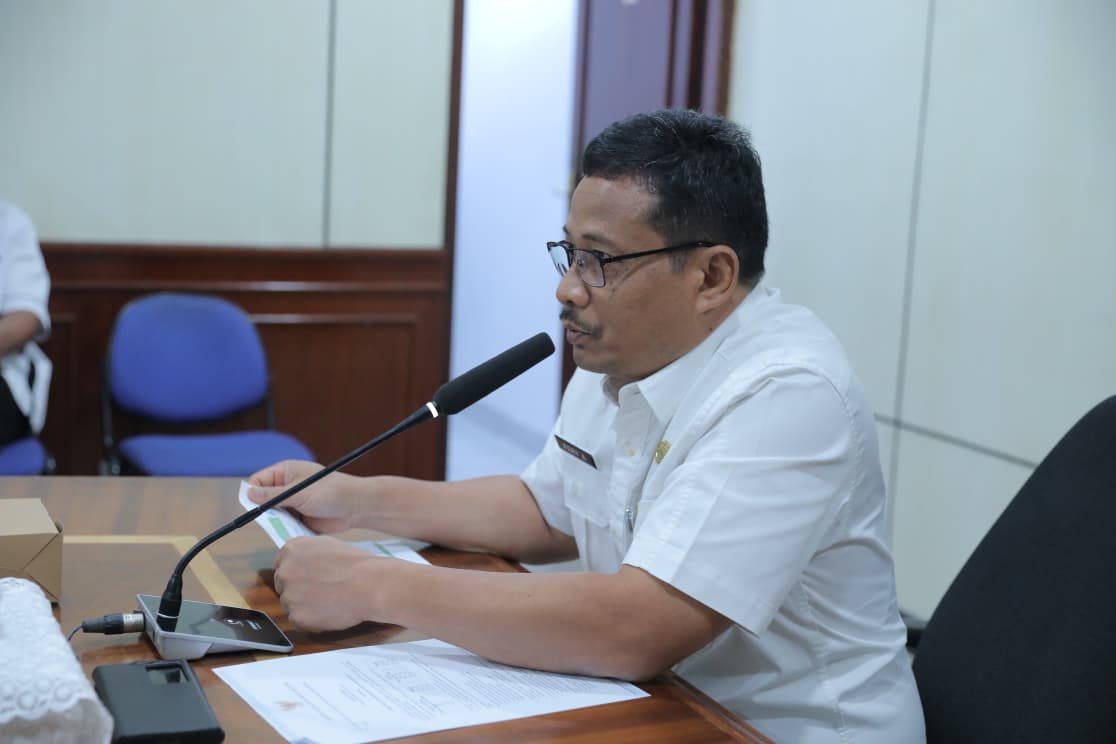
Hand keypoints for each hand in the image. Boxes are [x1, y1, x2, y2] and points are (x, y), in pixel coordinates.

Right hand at [247, 459, 360, 533]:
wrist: (355, 507)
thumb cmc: (330, 492)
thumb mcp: (299, 492)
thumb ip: (274, 495)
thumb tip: (249, 493)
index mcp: (285, 472)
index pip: (257, 481)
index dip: (253, 493)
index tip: (256, 506)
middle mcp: (286, 486)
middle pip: (262, 499)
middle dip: (266, 510)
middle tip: (277, 516)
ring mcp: (292, 502)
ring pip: (272, 514)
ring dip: (278, 520)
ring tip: (292, 521)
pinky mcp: (299, 517)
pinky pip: (284, 524)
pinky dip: (286, 528)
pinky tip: (296, 529)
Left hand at [272, 536, 388, 630]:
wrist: (369, 584)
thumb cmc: (357, 565)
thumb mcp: (328, 545)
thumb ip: (308, 552)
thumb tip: (303, 560)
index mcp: (292, 550)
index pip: (282, 565)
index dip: (298, 574)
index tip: (309, 579)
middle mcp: (285, 571)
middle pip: (283, 586)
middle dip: (298, 590)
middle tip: (321, 592)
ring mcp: (289, 595)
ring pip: (290, 605)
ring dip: (305, 606)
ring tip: (329, 601)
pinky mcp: (297, 616)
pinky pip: (299, 621)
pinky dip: (311, 621)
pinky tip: (329, 612)